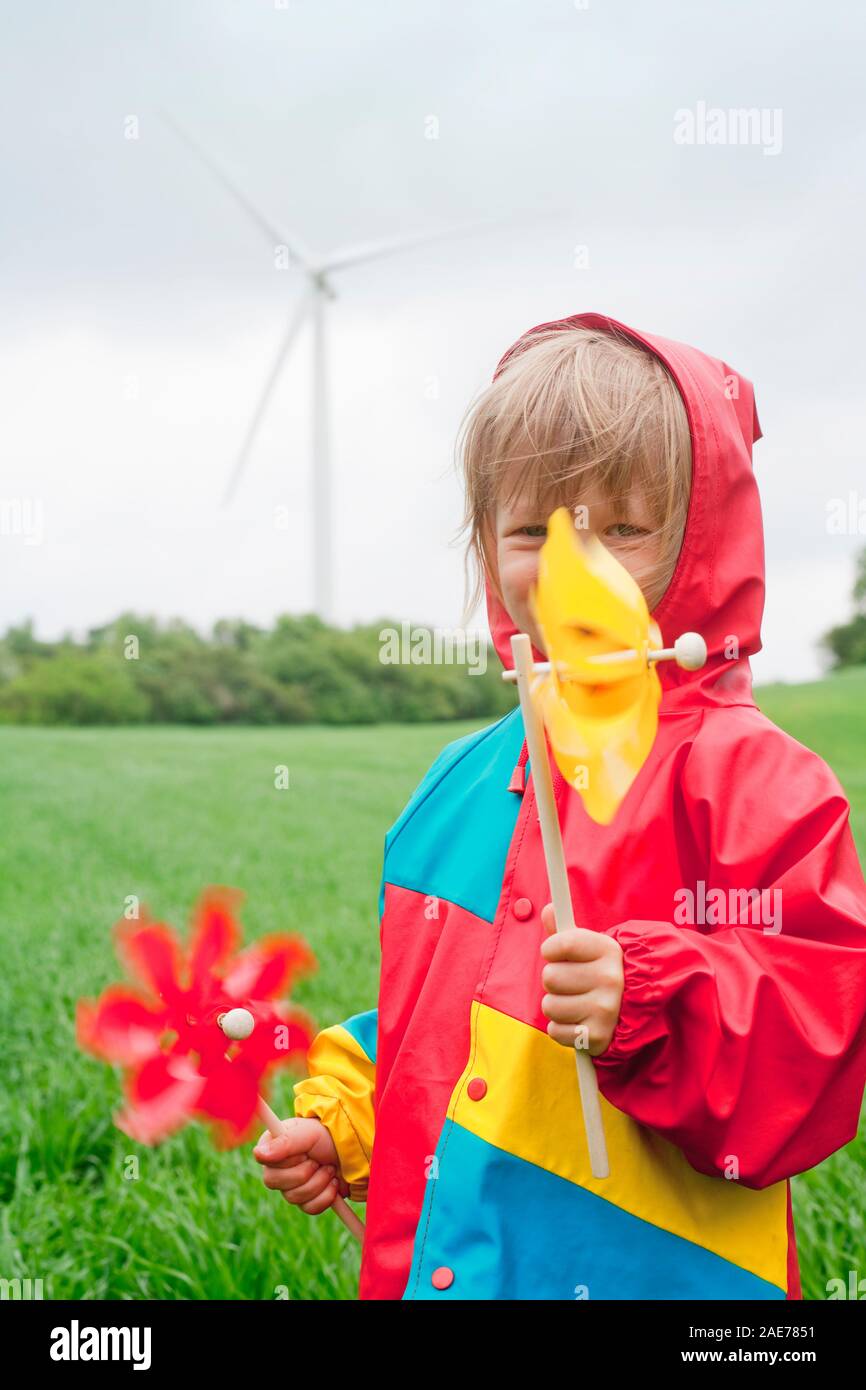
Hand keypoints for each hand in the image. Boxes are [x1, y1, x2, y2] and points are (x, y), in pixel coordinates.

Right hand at [253, 1117, 347, 1214]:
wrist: (352, 1151)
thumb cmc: (327, 1136)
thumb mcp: (307, 1133)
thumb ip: (284, 1143)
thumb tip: (258, 1154)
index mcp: (272, 1146)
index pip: (264, 1160)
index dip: (287, 1159)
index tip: (304, 1151)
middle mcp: (277, 1167)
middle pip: (275, 1183)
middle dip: (304, 1172)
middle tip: (318, 1160)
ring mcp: (290, 1186)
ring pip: (294, 1197)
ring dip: (318, 1182)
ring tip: (329, 1168)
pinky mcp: (306, 1201)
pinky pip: (309, 1208)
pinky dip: (325, 1196)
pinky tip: (332, 1183)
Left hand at [539, 904, 623, 1055]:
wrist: (631, 1011)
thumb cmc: (600, 973)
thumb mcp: (589, 949)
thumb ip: (565, 932)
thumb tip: (549, 909)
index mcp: (608, 950)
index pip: (560, 944)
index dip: (551, 949)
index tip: (557, 953)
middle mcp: (610, 978)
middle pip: (550, 976)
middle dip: (554, 981)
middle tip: (572, 983)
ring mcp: (606, 1009)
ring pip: (549, 1005)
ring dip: (556, 1006)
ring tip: (575, 1003)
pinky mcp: (597, 1036)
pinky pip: (555, 1031)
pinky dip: (561, 1029)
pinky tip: (578, 1021)